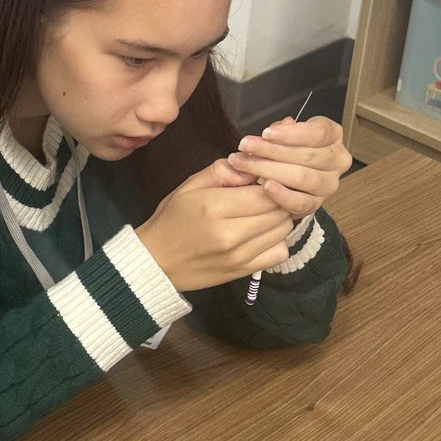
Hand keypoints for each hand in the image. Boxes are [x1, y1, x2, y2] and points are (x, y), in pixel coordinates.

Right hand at [135, 159, 293, 291]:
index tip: (261, 182)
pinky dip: (278, 242)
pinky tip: (263, 235)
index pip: (266, 192)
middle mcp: (229, 233)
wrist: (156, 261)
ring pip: (283, 231)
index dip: (270, 183)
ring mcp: (238, 256)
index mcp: (214, 206)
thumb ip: (224, 170)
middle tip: (265, 196)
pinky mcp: (243, 271)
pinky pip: (279, 253)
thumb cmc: (173, 218)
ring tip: (263, 214)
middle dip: (277, 200)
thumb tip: (254, 168)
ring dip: (279, 219)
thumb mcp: (191, 185)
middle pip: (278, 211)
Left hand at [226, 115, 352, 218]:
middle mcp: (338, 160)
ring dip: (270, 170)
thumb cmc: (284, 149)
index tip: (266, 133)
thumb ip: (280, 130)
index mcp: (333, 136)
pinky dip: (282, 195)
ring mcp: (329, 184)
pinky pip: (301, 202)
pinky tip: (264, 186)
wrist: (284, 177)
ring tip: (244, 164)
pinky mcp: (317, 204)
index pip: (319, 133)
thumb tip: (277, 129)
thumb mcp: (282, 134)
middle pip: (308, 155)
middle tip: (245, 146)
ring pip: (303, 177)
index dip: (292, 134)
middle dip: (272, 150)